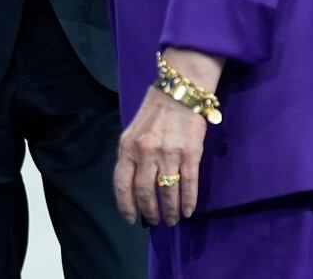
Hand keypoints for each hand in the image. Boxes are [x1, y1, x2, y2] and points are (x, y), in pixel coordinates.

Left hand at [113, 86, 206, 226]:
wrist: (179, 92)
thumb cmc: (154, 112)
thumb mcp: (133, 132)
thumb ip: (131, 156)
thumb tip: (133, 186)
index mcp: (128, 147)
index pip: (122, 184)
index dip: (126, 205)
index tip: (131, 219)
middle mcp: (146, 153)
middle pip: (145, 192)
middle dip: (150, 211)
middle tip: (155, 221)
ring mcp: (168, 154)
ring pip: (167, 191)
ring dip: (170, 210)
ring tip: (172, 220)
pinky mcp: (190, 154)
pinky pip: (188, 184)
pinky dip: (188, 201)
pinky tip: (188, 211)